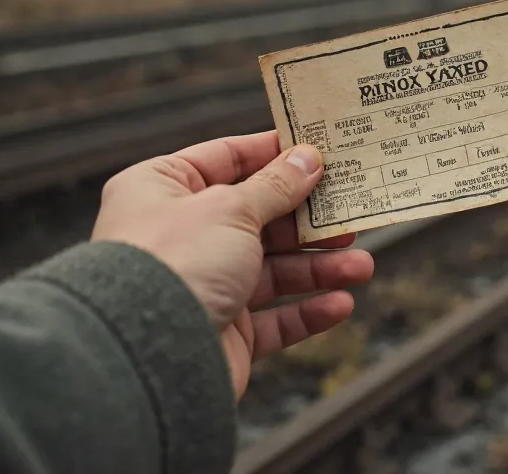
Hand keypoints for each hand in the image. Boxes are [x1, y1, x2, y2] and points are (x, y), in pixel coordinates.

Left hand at [91, 131, 374, 397]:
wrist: (146, 358)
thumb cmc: (172, 266)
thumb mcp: (230, 209)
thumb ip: (275, 186)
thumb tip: (307, 159)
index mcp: (162, 190)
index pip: (225, 159)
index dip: (274, 154)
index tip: (319, 150)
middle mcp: (179, 237)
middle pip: (259, 219)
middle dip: (309, 221)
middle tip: (351, 215)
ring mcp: (201, 285)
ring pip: (273, 270)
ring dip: (319, 268)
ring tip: (360, 267)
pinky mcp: (220, 332)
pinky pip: (272, 319)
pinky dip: (307, 311)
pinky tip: (339, 303)